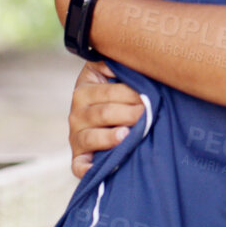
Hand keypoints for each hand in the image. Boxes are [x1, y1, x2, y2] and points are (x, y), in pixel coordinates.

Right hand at [68, 59, 143, 177]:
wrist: (102, 121)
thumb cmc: (116, 94)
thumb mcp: (111, 73)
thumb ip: (118, 65)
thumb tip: (129, 57)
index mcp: (84, 88)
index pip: (111, 92)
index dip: (133, 94)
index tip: (151, 96)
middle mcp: (76, 113)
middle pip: (105, 113)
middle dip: (130, 114)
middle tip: (149, 115)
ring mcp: (75, 137)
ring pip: (92, 137)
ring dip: (110, 138)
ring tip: (127, 135)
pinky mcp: (77, 158)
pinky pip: (79, 166)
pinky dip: (86, 169)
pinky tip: (96, 168)